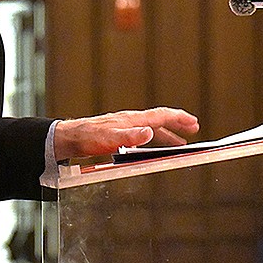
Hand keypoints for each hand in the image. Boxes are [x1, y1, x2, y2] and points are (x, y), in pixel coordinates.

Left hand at [53, 107, 199, 159]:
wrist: (69, 137)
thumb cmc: (87, 137)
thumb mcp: (110, 139)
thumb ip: (130, 136)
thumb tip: (149, 133)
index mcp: (132, 120)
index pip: (160, 115)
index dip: (178, 118)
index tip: (193, 122)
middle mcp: (130, 120)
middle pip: (159, 120)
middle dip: (177, 124)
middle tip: (193, 128)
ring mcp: (124, 126)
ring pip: (151, 128)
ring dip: (166, 134)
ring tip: (179, 143)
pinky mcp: (118, 134)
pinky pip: (141, 135)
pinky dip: (152, 139)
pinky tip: (151, 147)